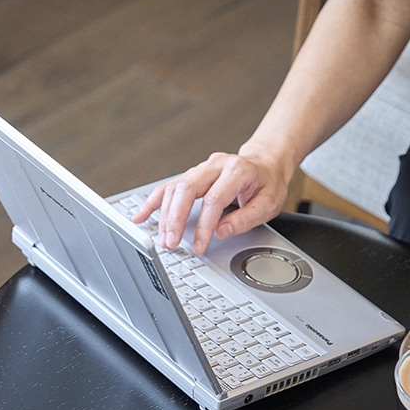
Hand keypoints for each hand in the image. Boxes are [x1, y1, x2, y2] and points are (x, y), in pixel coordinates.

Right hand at [130, 151, 288, 254]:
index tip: (198, 245)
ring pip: (174, 188)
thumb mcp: (269, 204)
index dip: (203, 224)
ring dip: (164, 215)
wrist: (265, 164)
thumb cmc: (267, 184)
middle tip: (170, 242)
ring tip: (162, 238)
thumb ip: (246, 218)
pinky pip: (168, 187)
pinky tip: (141, 216)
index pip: (213, 199)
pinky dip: (153, 202)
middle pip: (186, 189)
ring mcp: (200, 168)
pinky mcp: (191, 175)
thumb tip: (221, 231)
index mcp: (237, 170)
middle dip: (174, 218)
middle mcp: (215, 165)